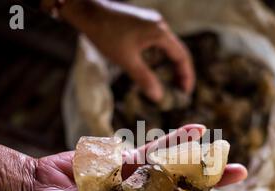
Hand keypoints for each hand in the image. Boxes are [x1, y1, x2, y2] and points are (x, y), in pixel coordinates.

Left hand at [61, 0, 194, 101]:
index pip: (182, 56)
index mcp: (160, 33)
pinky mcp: (142, 21)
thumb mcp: (126, 60)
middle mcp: (160, 25)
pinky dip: (160, 55)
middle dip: (180, 71)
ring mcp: (151, 21)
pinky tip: (152, 64)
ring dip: (169, 63)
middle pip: (177, 50)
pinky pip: (157, 40)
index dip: (186, 76)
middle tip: (180, 90)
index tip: (186, 92)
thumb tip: (158, 97)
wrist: (88, 10)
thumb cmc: (106, 34)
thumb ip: (144, 78)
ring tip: (169, 80)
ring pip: (167, 45)